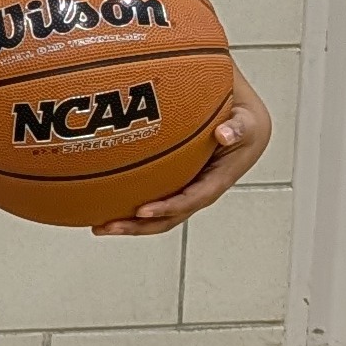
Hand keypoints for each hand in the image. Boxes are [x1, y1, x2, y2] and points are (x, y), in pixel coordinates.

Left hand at [96, 74, 273, 234]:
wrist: (244, 118)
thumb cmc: (244, 118)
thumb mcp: (247, 121)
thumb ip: (238, 127)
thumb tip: (224, 134)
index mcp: (220, 179)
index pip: (192, 200)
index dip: (168, 207)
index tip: (142, 211)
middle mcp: (203, 190)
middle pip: (170, 216)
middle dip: (139, 225)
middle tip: (107, 227)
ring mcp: (190, 187)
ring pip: (159, 211)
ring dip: (130, 221)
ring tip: (97, 225)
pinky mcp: (179, 181)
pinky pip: (155, 194)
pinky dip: (130, 200)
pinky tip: (103, 199)